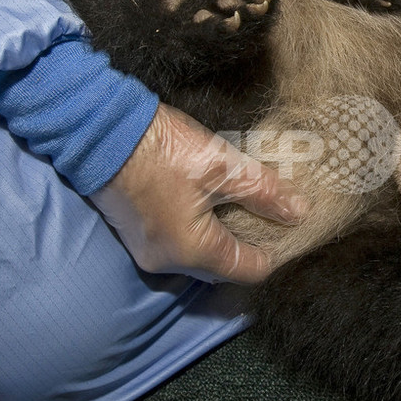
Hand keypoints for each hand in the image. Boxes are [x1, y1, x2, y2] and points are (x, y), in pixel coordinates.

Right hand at [91, 103, 305, 283]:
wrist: (100, 130)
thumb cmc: (164, 149)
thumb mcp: (225, 167)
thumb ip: (266, 194)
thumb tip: (300, 213)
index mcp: (194, 251)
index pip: (250, 270)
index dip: (276, 250)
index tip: (290, 226)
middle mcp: (168, 262)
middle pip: (224, 266)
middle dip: (249, 242)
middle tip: (270, 213)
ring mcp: (147, 249)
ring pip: (200, 253)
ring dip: (223, 233)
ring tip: (244, 204)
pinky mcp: (135, 233)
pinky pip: (178, 241)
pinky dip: (199, 227)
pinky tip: (210, 200)